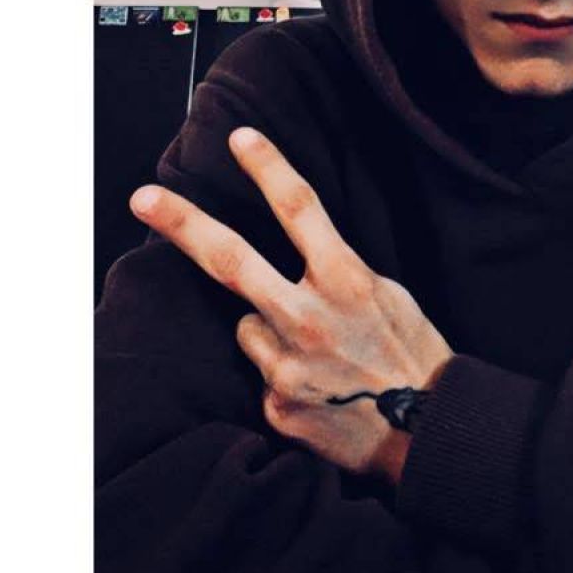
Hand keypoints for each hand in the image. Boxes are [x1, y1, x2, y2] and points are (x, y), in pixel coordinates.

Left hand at [129, 127, 452, 481]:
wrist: (428, 435)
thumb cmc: (414, 357)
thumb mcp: (390, 296)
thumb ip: (339, 274)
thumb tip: (301, 258)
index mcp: (346, 280)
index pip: (299, 207)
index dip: (268, 167)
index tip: (240, 138)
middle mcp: (309, 317)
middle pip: (231, 259)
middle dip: (184, 223)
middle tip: (143, 197)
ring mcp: (286, 364)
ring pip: (247, 325)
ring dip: (268, 328)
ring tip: (319, 355)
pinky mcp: (275, 405)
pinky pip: (262, 372)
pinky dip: (281, 373)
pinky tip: (319, 389)